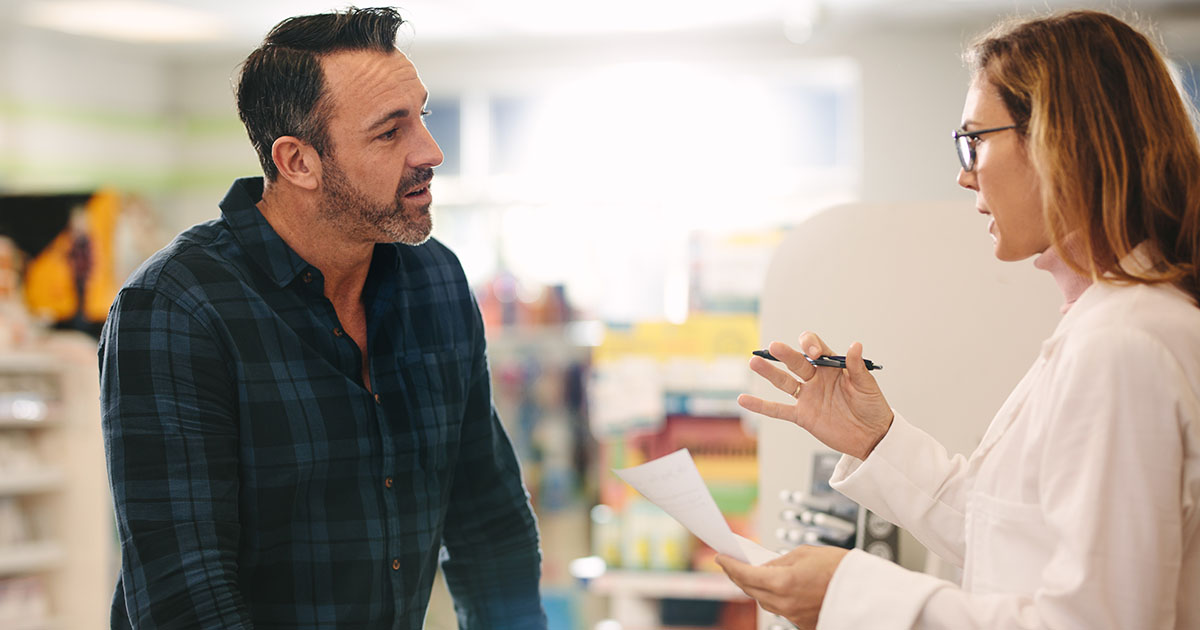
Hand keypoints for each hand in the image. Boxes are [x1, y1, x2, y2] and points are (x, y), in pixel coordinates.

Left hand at [716, 545, 849, 629]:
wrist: (866, 591)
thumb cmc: (841, 568)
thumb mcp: (806, 553)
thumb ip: (780, 561)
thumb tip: (764, 567)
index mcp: (783, 582)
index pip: (745, 575)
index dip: (729, 565)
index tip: (721, 557)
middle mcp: (785, 603)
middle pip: (751, 590)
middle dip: (738, 576)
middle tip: (731, 564)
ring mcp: (793, 616)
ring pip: (764, 602)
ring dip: (755, 588)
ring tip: (750, 574)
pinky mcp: (803, 623)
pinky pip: (781, 609)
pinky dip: (775, 597)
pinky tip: (774, 587)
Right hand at [738, 332, 893, 459]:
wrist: (872, 437)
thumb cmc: (873, 408)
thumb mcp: (868, 386)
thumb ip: (858, 367)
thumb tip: (855, 345)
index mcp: (832, 367)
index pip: (816, 348)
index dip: (811, 346)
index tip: (813, 353)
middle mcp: (817, 379)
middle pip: (796, 363)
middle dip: (785, 355)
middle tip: (774, 347)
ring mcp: (808, 397)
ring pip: (784, 382)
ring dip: (769, 372)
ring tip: (754, 362)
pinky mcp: (802, 416)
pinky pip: (778, 410)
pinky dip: (761, 405)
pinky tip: (745, 399)